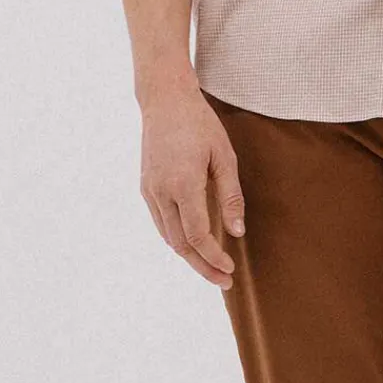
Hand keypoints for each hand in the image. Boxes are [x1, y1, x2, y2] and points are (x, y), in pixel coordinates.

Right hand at [139, 84, 245, 287]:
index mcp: (182, 184)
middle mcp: (161, 191)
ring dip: (189, 255)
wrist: (165, 101)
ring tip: (212, 267)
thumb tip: (237, 232)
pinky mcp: (146, 187)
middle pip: (180, 244)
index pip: (197, 235)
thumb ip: (230, 196)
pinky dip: (177, 238)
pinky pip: (161, 223)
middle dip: (202, 266)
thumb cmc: (200, 124)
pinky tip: (194, 244)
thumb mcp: (224, 157)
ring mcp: (149, 190)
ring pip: (168, 236)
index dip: (213, 257)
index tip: (230, 269)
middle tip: (224, 281)